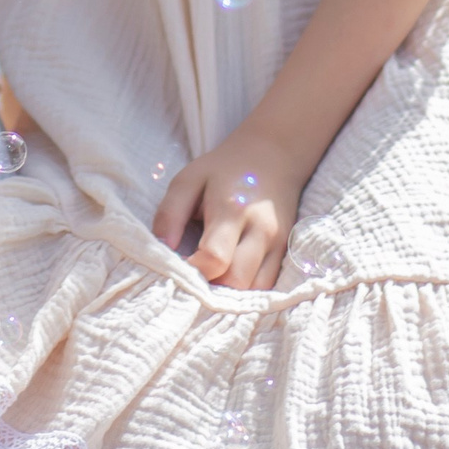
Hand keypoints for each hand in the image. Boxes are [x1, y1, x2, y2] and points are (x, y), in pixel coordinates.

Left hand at [152, 130, 303, 291]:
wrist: (273, 156)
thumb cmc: (224, 169)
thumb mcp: (189, 179)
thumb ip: (170, 213)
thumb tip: (162, 249)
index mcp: (232, 209)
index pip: (214, 258)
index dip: (192, 271)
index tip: (176, 269)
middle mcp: (261, 230)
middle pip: (236, 281)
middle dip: (210, 288)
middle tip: (192, 279)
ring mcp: (278, 243)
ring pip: (254, 290)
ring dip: (229, 293)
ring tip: (209, 280)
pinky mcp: (285, 252)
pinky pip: (268, 286)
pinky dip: (246, 291)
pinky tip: (228, 279)